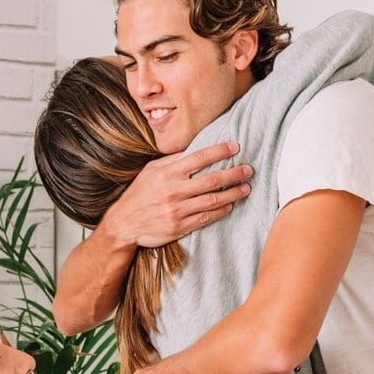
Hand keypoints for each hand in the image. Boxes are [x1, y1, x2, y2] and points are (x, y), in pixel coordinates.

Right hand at [103, 142, 250, 249]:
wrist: (124, 223)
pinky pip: (206, 218)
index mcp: (168, 173)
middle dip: (234, 174)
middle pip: (212, 180)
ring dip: (233, 193)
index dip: (220, 151)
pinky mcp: (179, 226)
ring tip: (246, 188)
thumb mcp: (151, 171)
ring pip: (213, 200)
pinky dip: (221, 211)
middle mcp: (174, 190)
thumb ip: (172, 161)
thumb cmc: (139, 194)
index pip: (200, 157)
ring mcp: (178, 210)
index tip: (236, 147)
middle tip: (249, 170)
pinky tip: (230, 205)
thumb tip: (194, 149)